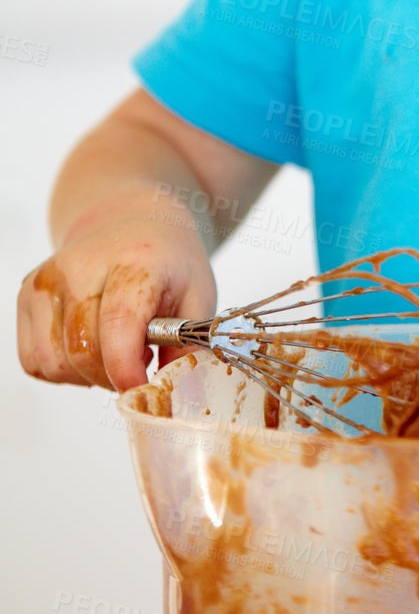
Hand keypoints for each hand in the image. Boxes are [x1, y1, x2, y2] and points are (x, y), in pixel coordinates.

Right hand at [16, 201, 216, 391]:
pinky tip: (89, 348)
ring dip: (86, 375)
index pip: (117, 323)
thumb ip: (187, 343)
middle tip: (140, 362)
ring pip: (54, 363)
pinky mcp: (26, 296)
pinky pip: (34, 360)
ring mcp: (46, 281)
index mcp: (134, 261)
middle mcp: (80, 267)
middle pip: (82, 352)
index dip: (126, 368)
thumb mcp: (197, 294)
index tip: (142, 388)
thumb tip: (172, 391)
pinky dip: (62, 370)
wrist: (131, 222)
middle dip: (113, 375)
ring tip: (115, 351)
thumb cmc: (167, 261)